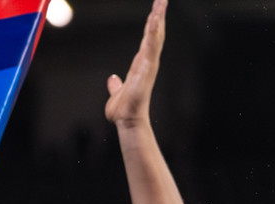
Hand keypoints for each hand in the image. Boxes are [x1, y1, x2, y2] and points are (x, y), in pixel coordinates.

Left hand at [105, 0, 165, 128]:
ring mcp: (149, 64)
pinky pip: (152, 45)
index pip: (148, 40)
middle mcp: (147, 62)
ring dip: (159, 18)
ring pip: (155, 36)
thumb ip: (115, 85)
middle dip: (159, 16)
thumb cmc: (124, 111)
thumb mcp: (116, 93)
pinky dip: (155, 31)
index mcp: (140, 65)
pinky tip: (156, 18)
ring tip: (162, 2)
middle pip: (154, 34)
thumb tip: (112, 79)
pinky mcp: (148, 67)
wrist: (127, 121)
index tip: (156, 11)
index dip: (152, 26)